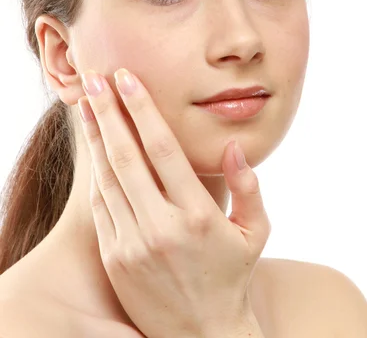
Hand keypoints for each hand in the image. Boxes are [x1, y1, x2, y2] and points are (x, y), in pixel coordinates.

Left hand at [77, 68, 271, 337]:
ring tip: (87, 104)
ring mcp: (132, 245)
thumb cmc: (232, 276)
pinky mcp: (114, 258)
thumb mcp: (256, 232)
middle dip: (108, 112)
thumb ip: (249, 187)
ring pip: (107, 178)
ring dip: (95, 137)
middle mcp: (160, 228)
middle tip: (95, 78)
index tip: (127, 79)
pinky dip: (97, 172)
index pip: (162, 149)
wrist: (201, 336)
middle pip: (126, 157)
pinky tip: (96, 148)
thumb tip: (234, 146)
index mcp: (198, 217)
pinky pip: (101, 205)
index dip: (142, 109)